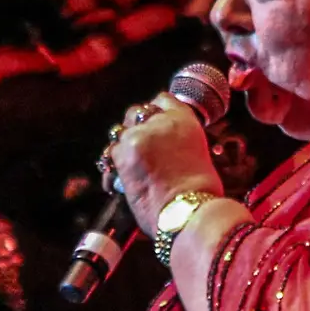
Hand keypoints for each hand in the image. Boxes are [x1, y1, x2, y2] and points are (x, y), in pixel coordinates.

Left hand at [109, 92, 222, 235]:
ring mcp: (138, 137)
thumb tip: (165, 145)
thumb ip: (178, 139)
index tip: (151, 124)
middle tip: (139, 147)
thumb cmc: (200, 192)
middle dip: (135, 127)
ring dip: (123, 147)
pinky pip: (109, 155)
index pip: (162, 100)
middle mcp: (159, 122)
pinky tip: (118, 180)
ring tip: (130, 166)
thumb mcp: (198, 151)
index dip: (154, 112)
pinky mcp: (122, 156)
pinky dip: (112, 168)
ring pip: (119, 133)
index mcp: (184, 119)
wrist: (190, 211)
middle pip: (136, 113)